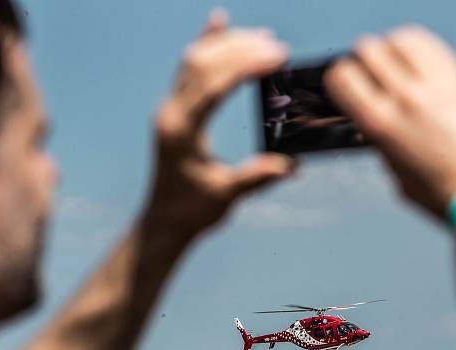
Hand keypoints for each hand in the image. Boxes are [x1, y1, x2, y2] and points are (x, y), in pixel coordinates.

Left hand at [146, 11, 295, 234]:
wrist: (164, 221)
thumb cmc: (192, 211)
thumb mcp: (226, 196)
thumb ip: (256, 178)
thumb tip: (292, 164)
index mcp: (180, 131)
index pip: (213, 86)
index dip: (246, 66)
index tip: (277, 56)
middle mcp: (170, 113)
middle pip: (202, 64)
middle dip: (241, 49)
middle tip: (278, 46)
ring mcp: (170, 109)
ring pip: (195, 60)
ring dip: (227, 44)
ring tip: (263, 37)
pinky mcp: (175, 110)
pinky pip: (189, 69)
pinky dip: (207, 45)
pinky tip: (219, 22)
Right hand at [325, 26, 455, 217]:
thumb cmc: (444, 194)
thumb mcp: (397, 172)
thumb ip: (383, 141)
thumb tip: (378, 124)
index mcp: (380, 124)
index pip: (343, 75)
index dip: (342, 76)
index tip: (348, 83)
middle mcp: (406, 99)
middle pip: (370, 49)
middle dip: (365, 59)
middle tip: (371, 72)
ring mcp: (437, 86)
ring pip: (403, 39)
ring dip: (394, 48)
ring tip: (398, 63)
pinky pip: (435, 48)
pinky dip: (422, 50)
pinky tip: (423, 67)